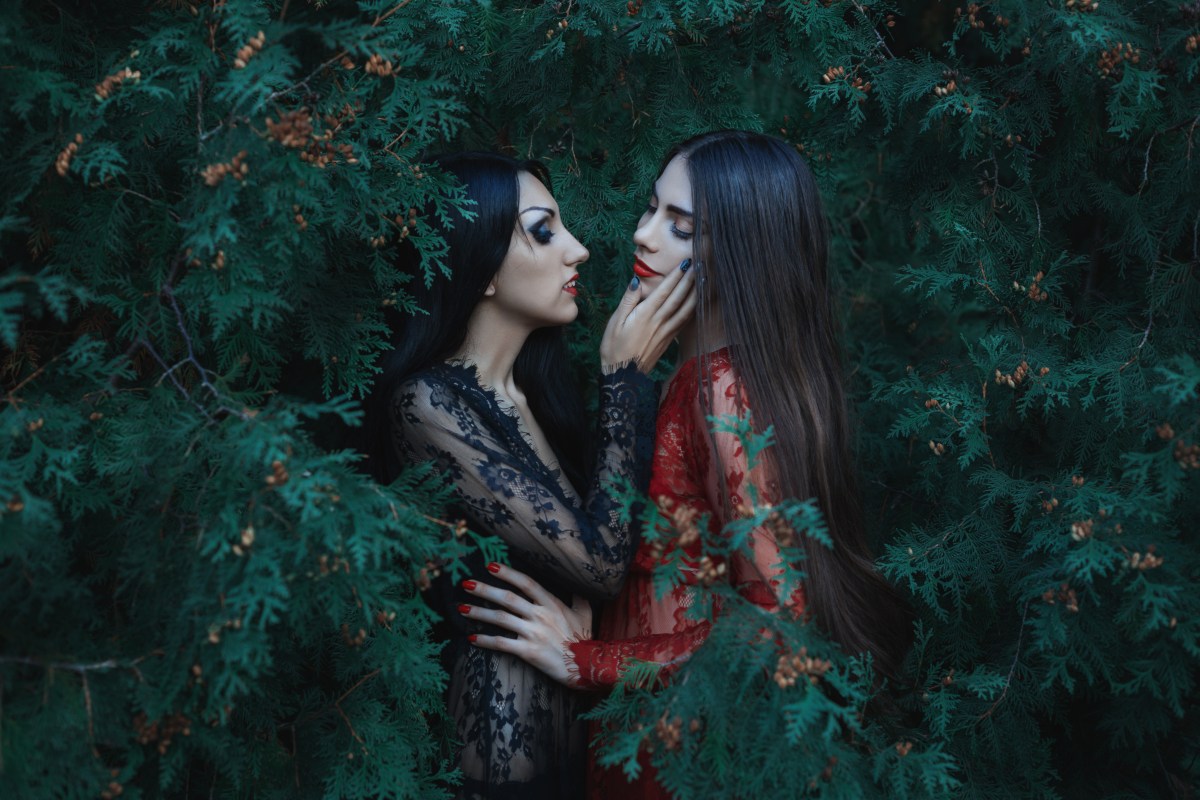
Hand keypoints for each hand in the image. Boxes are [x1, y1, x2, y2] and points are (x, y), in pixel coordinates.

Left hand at [460, 563, 591, 686]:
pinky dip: (485, 640)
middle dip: (485, 589)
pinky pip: (501, 643)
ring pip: (500, 619)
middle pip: (507, 598)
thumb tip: (577, 582)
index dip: (508, 573)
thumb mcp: (585, 613)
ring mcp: (533, 633)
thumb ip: (578, 596)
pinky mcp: (527, 652)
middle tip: (466, 583)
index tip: (490, 566)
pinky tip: (472, 637)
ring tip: (461, 608)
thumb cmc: (584, 639)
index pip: (526, 583)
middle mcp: (540, 615)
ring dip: (479, 612)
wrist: (585, 667)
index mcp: (552, 603)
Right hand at [599, 260, 696, 373]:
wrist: (623, 376)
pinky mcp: (669, 340)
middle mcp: (659, 322)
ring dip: (696, 294)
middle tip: (701, 265)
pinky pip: (684, 323)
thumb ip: (627, 301)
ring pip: (685, 310)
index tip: (686, 263)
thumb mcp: (614, 322)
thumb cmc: (614, 348)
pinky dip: (693, 311)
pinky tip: (698, 304)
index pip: (664, 291)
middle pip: (678, 298)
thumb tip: (636, 281)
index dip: (676, 276)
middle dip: (690, 280)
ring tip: (704, 280)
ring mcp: (666, 332)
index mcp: (644, 315)